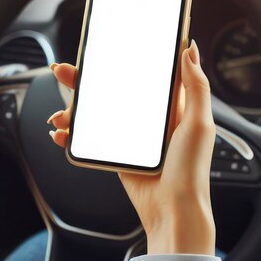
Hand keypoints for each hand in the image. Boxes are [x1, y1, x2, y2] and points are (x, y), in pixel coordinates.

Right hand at [47, 39, 216, 255]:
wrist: (173, 210)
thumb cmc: (191, 170)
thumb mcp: (199, 123)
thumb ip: (195, 87)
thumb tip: (191, 50)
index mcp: (168, 107)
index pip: (139, 76)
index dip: (119, 61)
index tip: (100, 49)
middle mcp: (147, 120)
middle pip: (110, 91)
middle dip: (84, 82)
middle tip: (63, 72)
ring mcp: (129, 138)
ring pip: (95, 114)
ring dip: (73, 110)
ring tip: (61, 115)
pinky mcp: (116, 156)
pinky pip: (90, 141)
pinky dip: (72, 137)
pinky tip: (62, 134)